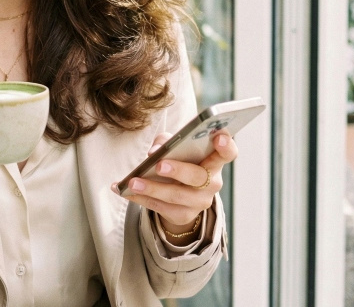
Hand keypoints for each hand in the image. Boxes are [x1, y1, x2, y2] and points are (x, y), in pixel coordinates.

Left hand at [119, 131, 237, 230]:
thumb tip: (154, 151)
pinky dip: (140, 199)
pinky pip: (161, 208)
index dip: (226, 145)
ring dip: (152, 188)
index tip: (217, 136)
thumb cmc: (180, 160)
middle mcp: (213, 183)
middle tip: (159, 165)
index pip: (228, 153)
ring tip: (132, 182)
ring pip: (177, 196)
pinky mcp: (184, 216)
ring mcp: (200, 202)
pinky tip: (125, 191)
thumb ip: (167, 141)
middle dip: (178, 170)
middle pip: (199, 177)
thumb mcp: (175, 146)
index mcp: (214, 161)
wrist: (179, 194)